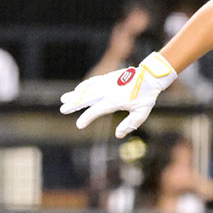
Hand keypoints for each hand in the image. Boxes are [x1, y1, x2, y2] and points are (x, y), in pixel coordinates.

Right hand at [59, 52, 176, 137]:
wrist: (150, 76)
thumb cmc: (147, 96)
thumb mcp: (141, 114)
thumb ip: (129, 125)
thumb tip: (118, 135)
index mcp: (116, 100)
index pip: (97, 110)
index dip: (87, 118)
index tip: (79, 125)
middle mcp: (109, 90)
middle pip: (87, 98)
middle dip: (74, 104)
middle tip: (62, 109)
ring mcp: (108, 82)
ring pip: (88, 89)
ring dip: (76, 94)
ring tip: (64, 99)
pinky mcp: (109, 77)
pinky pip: (93, 81)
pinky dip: (84, 86)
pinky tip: (78, 90)